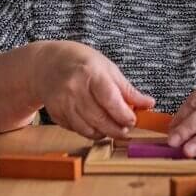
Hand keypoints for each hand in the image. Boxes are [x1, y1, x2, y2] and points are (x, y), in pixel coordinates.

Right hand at [32, 40, 154, 139]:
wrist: (46, 64)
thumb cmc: (81, 62)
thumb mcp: (107, 68)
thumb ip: (127, 89)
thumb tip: (148, 103)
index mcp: (90, 73)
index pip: (110, 100)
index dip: (124, 114)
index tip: (133, 120)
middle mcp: (74, 89)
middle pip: (99, 119)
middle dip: (116, 129)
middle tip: (125, 129)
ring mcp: (62, 103)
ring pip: (87, 129)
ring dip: (104, 133)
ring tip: (112, 128)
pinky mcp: (55, 114)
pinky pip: (76, 130)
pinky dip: (89, 131)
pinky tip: (95, 125)